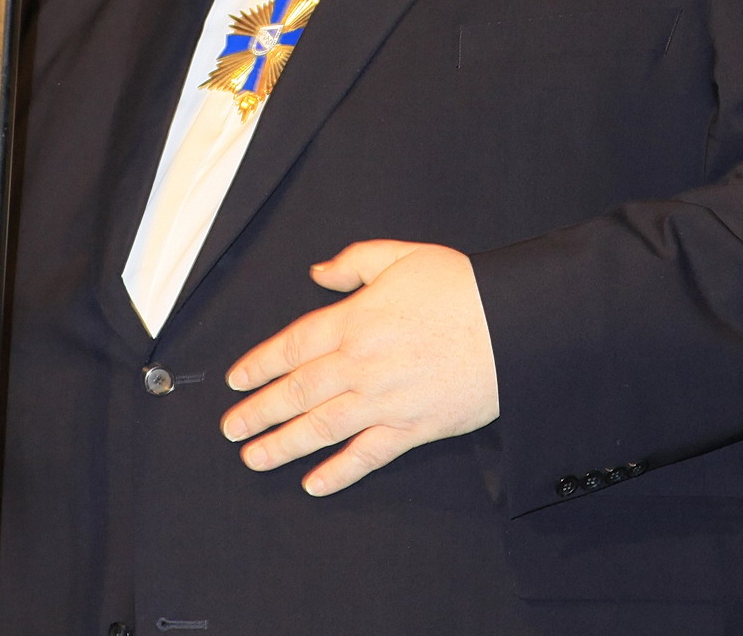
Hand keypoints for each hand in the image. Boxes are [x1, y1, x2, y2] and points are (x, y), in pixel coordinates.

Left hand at [221, 240, 498, 494]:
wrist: (511, 326)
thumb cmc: (458, 287)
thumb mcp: (400, 257)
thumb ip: (353, 263)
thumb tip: (318, 273)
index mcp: (355, 320)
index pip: (292, 346)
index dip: (259, 365)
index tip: (236, 381)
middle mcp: (362, 364)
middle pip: (298, 392)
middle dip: (259, 412)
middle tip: (231, 428)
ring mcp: (385, 400)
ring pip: (323, 428)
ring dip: (284, 444)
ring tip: (255, 458)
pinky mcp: (413, 427)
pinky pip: (367, 455)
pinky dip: (339, 472)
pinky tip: (314, 484)